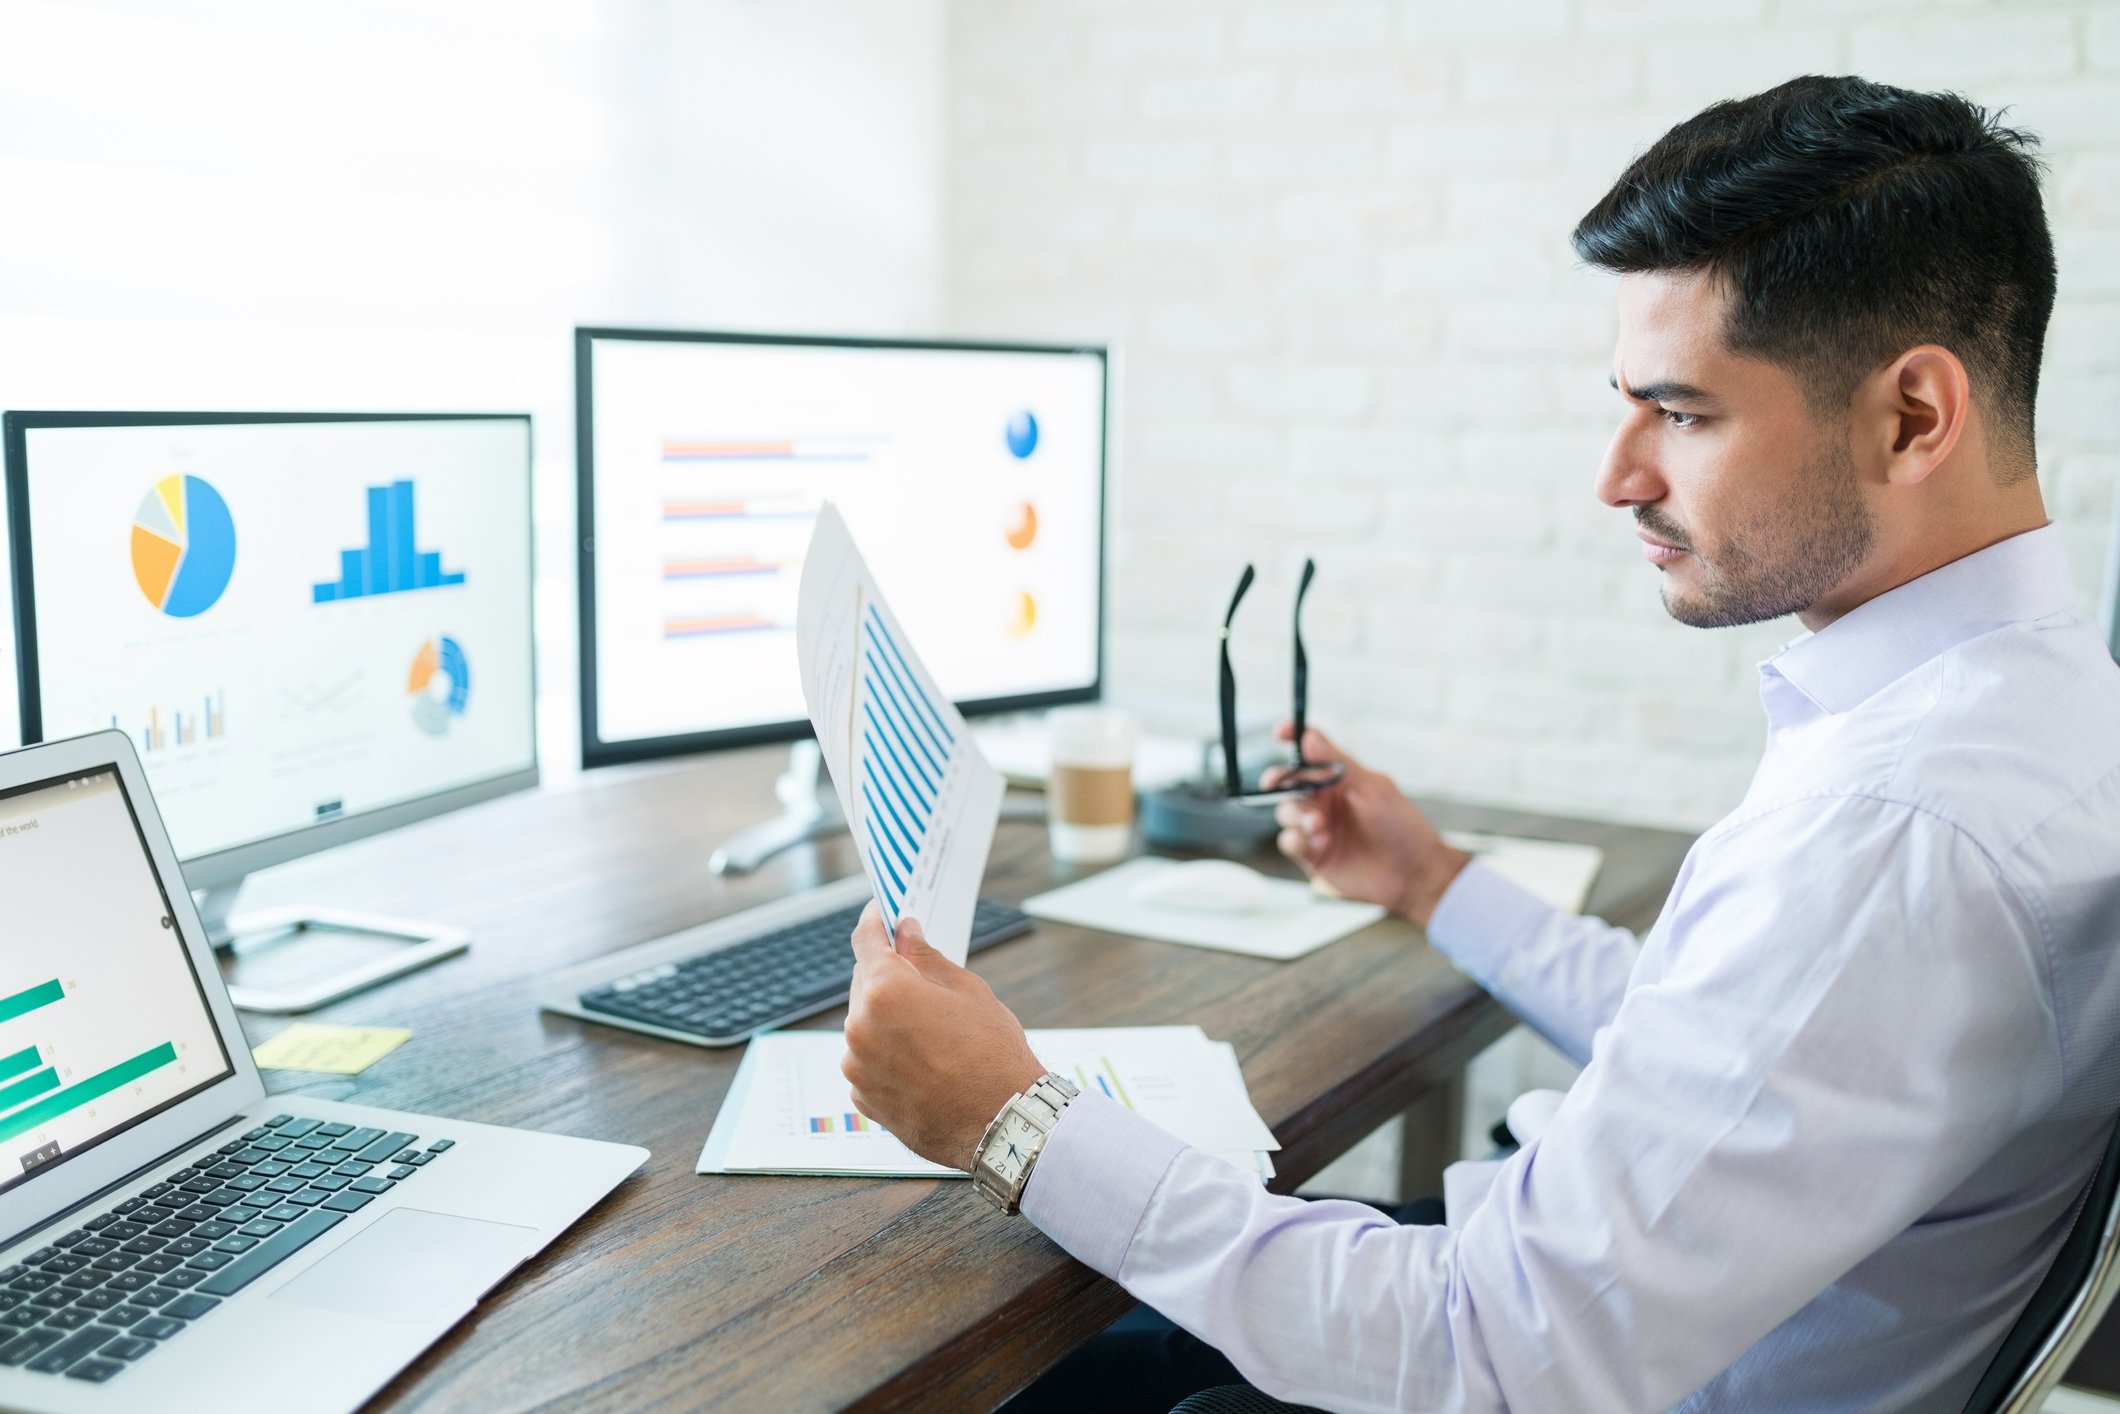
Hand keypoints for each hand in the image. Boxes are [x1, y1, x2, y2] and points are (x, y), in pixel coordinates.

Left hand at [841, 904, 1045, 1169]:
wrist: (1003, 1124)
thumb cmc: (993, 1056)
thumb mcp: (968, 991)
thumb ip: (927, 958)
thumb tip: (906, 934)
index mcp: (885, 990)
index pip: (866, 940)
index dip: (875, 921)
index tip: (880, 913)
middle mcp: (860, 1027)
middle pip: (865, 984)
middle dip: (888, 977)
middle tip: (920, 979)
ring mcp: (857, 1066)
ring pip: (865, 1026)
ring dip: (887, 1020)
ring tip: (931, 1034)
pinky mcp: (863, 1098)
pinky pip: (868, 1062)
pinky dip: (886, 1056)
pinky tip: (923, 1064)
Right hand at [1262, 724, 1470, 925]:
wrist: (1414, 873)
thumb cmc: (1401, 826)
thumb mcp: (1372, 787)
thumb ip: (1337, 763)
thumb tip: (1309, 737)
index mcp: (1338, 781)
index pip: (1309, 754)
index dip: (1293, 739)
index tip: (1281, 732)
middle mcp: (1325, 802)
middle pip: (1288, 784)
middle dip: (1278, 780)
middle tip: (1276, 783)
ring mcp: (1317, 829)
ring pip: (1286, 813)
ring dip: (1296, 815)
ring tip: (1319, 825)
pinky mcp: (1313, 857)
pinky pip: (1289, 843)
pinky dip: (1296, 840)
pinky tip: (1318, 843)